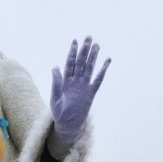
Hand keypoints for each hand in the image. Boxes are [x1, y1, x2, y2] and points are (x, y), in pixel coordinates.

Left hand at [48, 37, 109, 155]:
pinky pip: (98, 80)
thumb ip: (56, 84)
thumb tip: (55, 67)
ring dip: (93, 57)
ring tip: (97, 45)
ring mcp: (84, 86)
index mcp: (65, 81)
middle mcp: (75, 81)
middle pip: (81, 62)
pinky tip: (107, 60)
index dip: (72, 52)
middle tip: (89, 37)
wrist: (68, 124)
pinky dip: (103, 70)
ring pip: (90, 68)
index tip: (75, 41)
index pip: (69, 63)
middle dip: (84, 50)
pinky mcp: (91, 93)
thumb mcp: (55, 99)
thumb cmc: (59, 113)